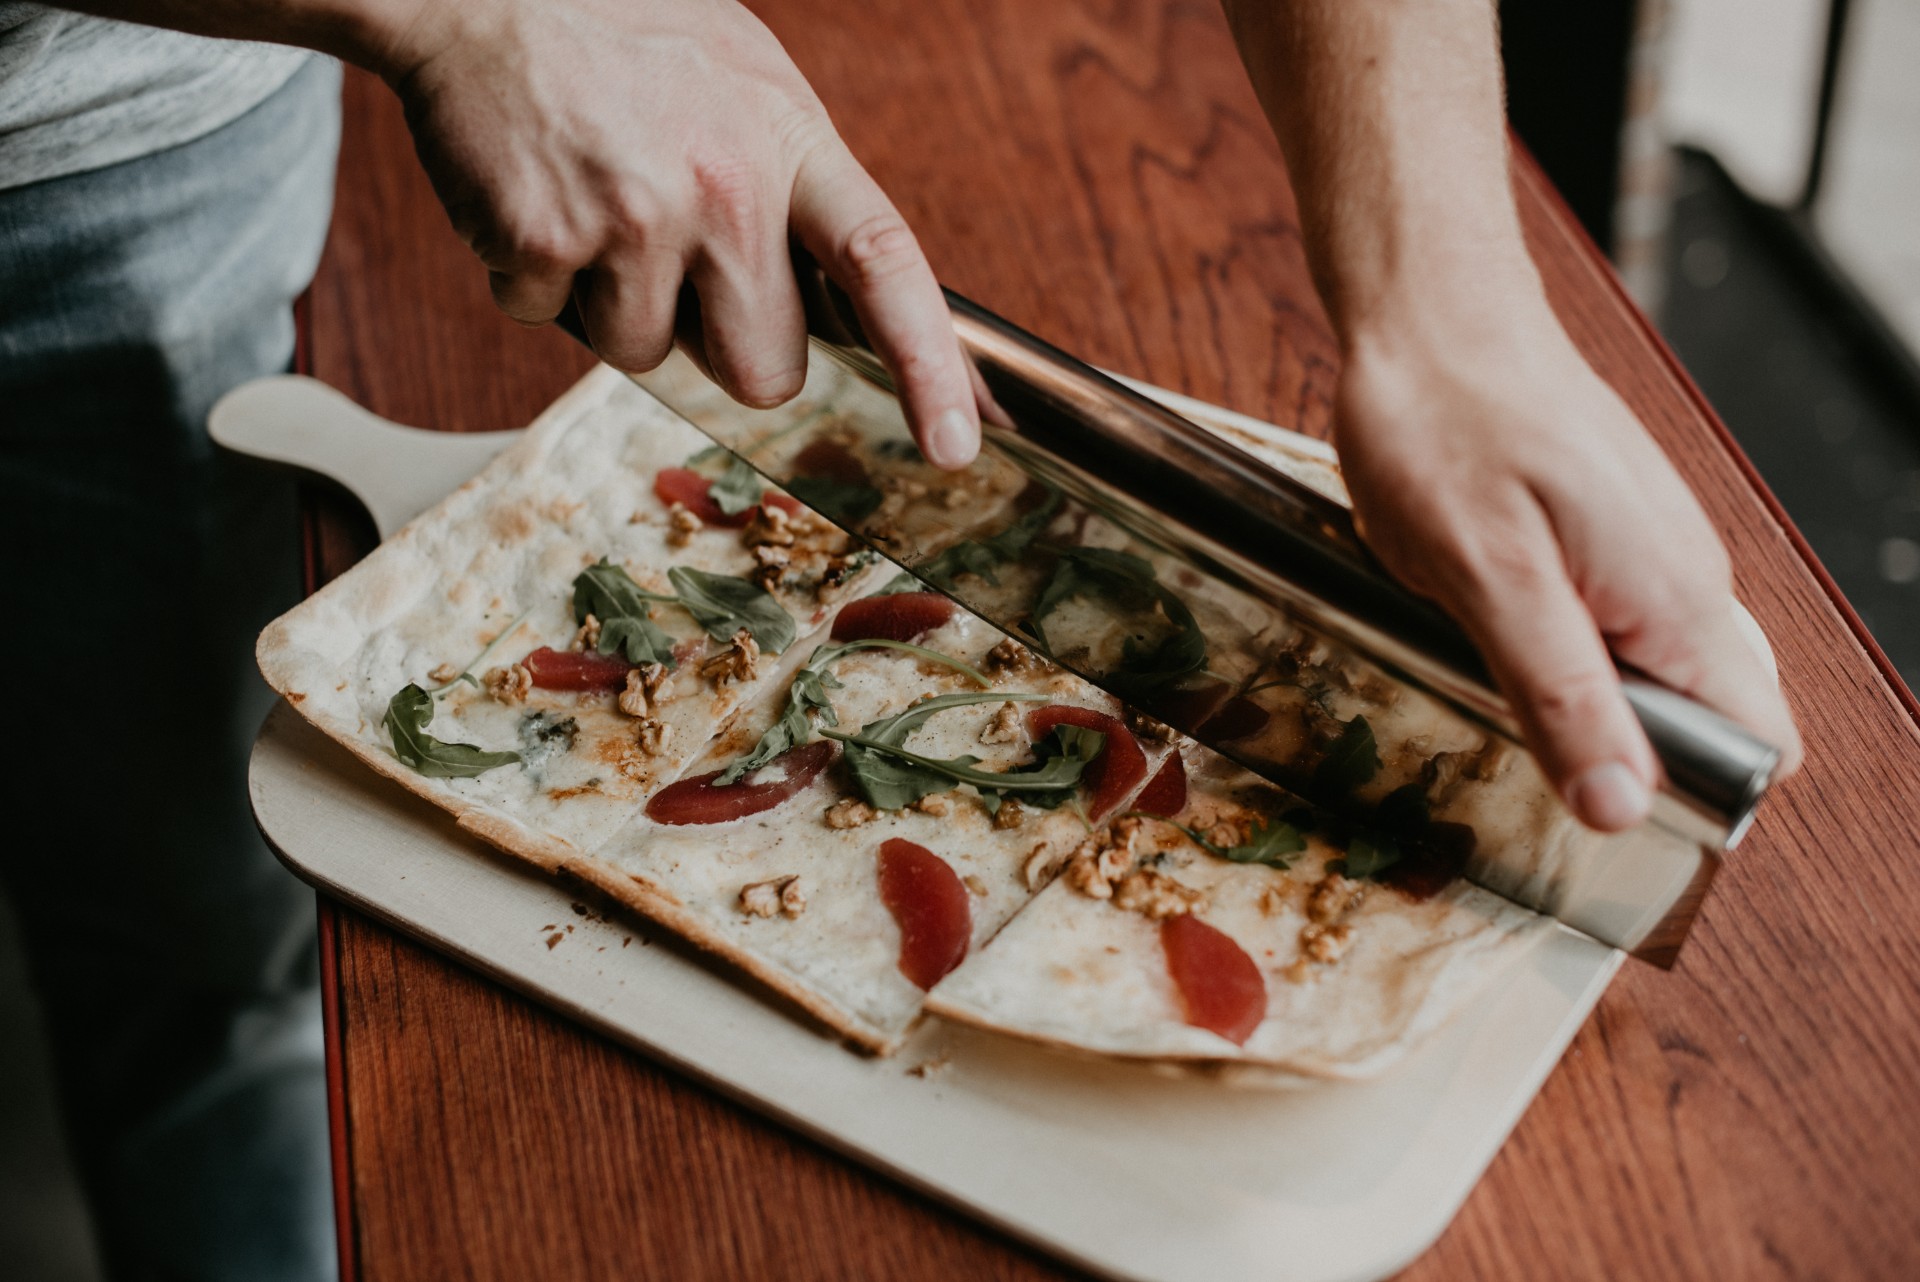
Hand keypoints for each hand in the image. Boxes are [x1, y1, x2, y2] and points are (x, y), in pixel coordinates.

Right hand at [360, 0, 979, 465]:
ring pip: (645, 356)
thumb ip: (797, 191)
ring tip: (592, 198)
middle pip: (762, 372)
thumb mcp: (747, 86)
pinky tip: (533, 194)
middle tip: (676, 262)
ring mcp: (633, 217)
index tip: (956, 446)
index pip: (886, 268)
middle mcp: (725, 186)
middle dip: (722, 346)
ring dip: (612, 303)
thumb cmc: (623, 36)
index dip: (929, 367)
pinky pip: (545, 321)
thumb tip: (847, 307)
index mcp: (789, 142)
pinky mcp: (542, 240)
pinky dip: (529, 278)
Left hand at [1333, 297, 1802, 830]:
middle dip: (1620, 747)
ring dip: (1576, 689)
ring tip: (1491, 653)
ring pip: (1647, 669)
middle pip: (1701, 716)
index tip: (1605, 808)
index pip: (1757, 743)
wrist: (1432, 315)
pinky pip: (1609, 618)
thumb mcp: (1487, 581)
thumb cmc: (1448, 426)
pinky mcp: (1610, 529)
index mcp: (1677, 599)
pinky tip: (1489, 609)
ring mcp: (1652, 548)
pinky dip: (1557, 636)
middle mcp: (1688, 577)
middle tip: (1519, 727)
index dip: (1694, 794)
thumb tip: (1622, 805)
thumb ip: (1561, 696)